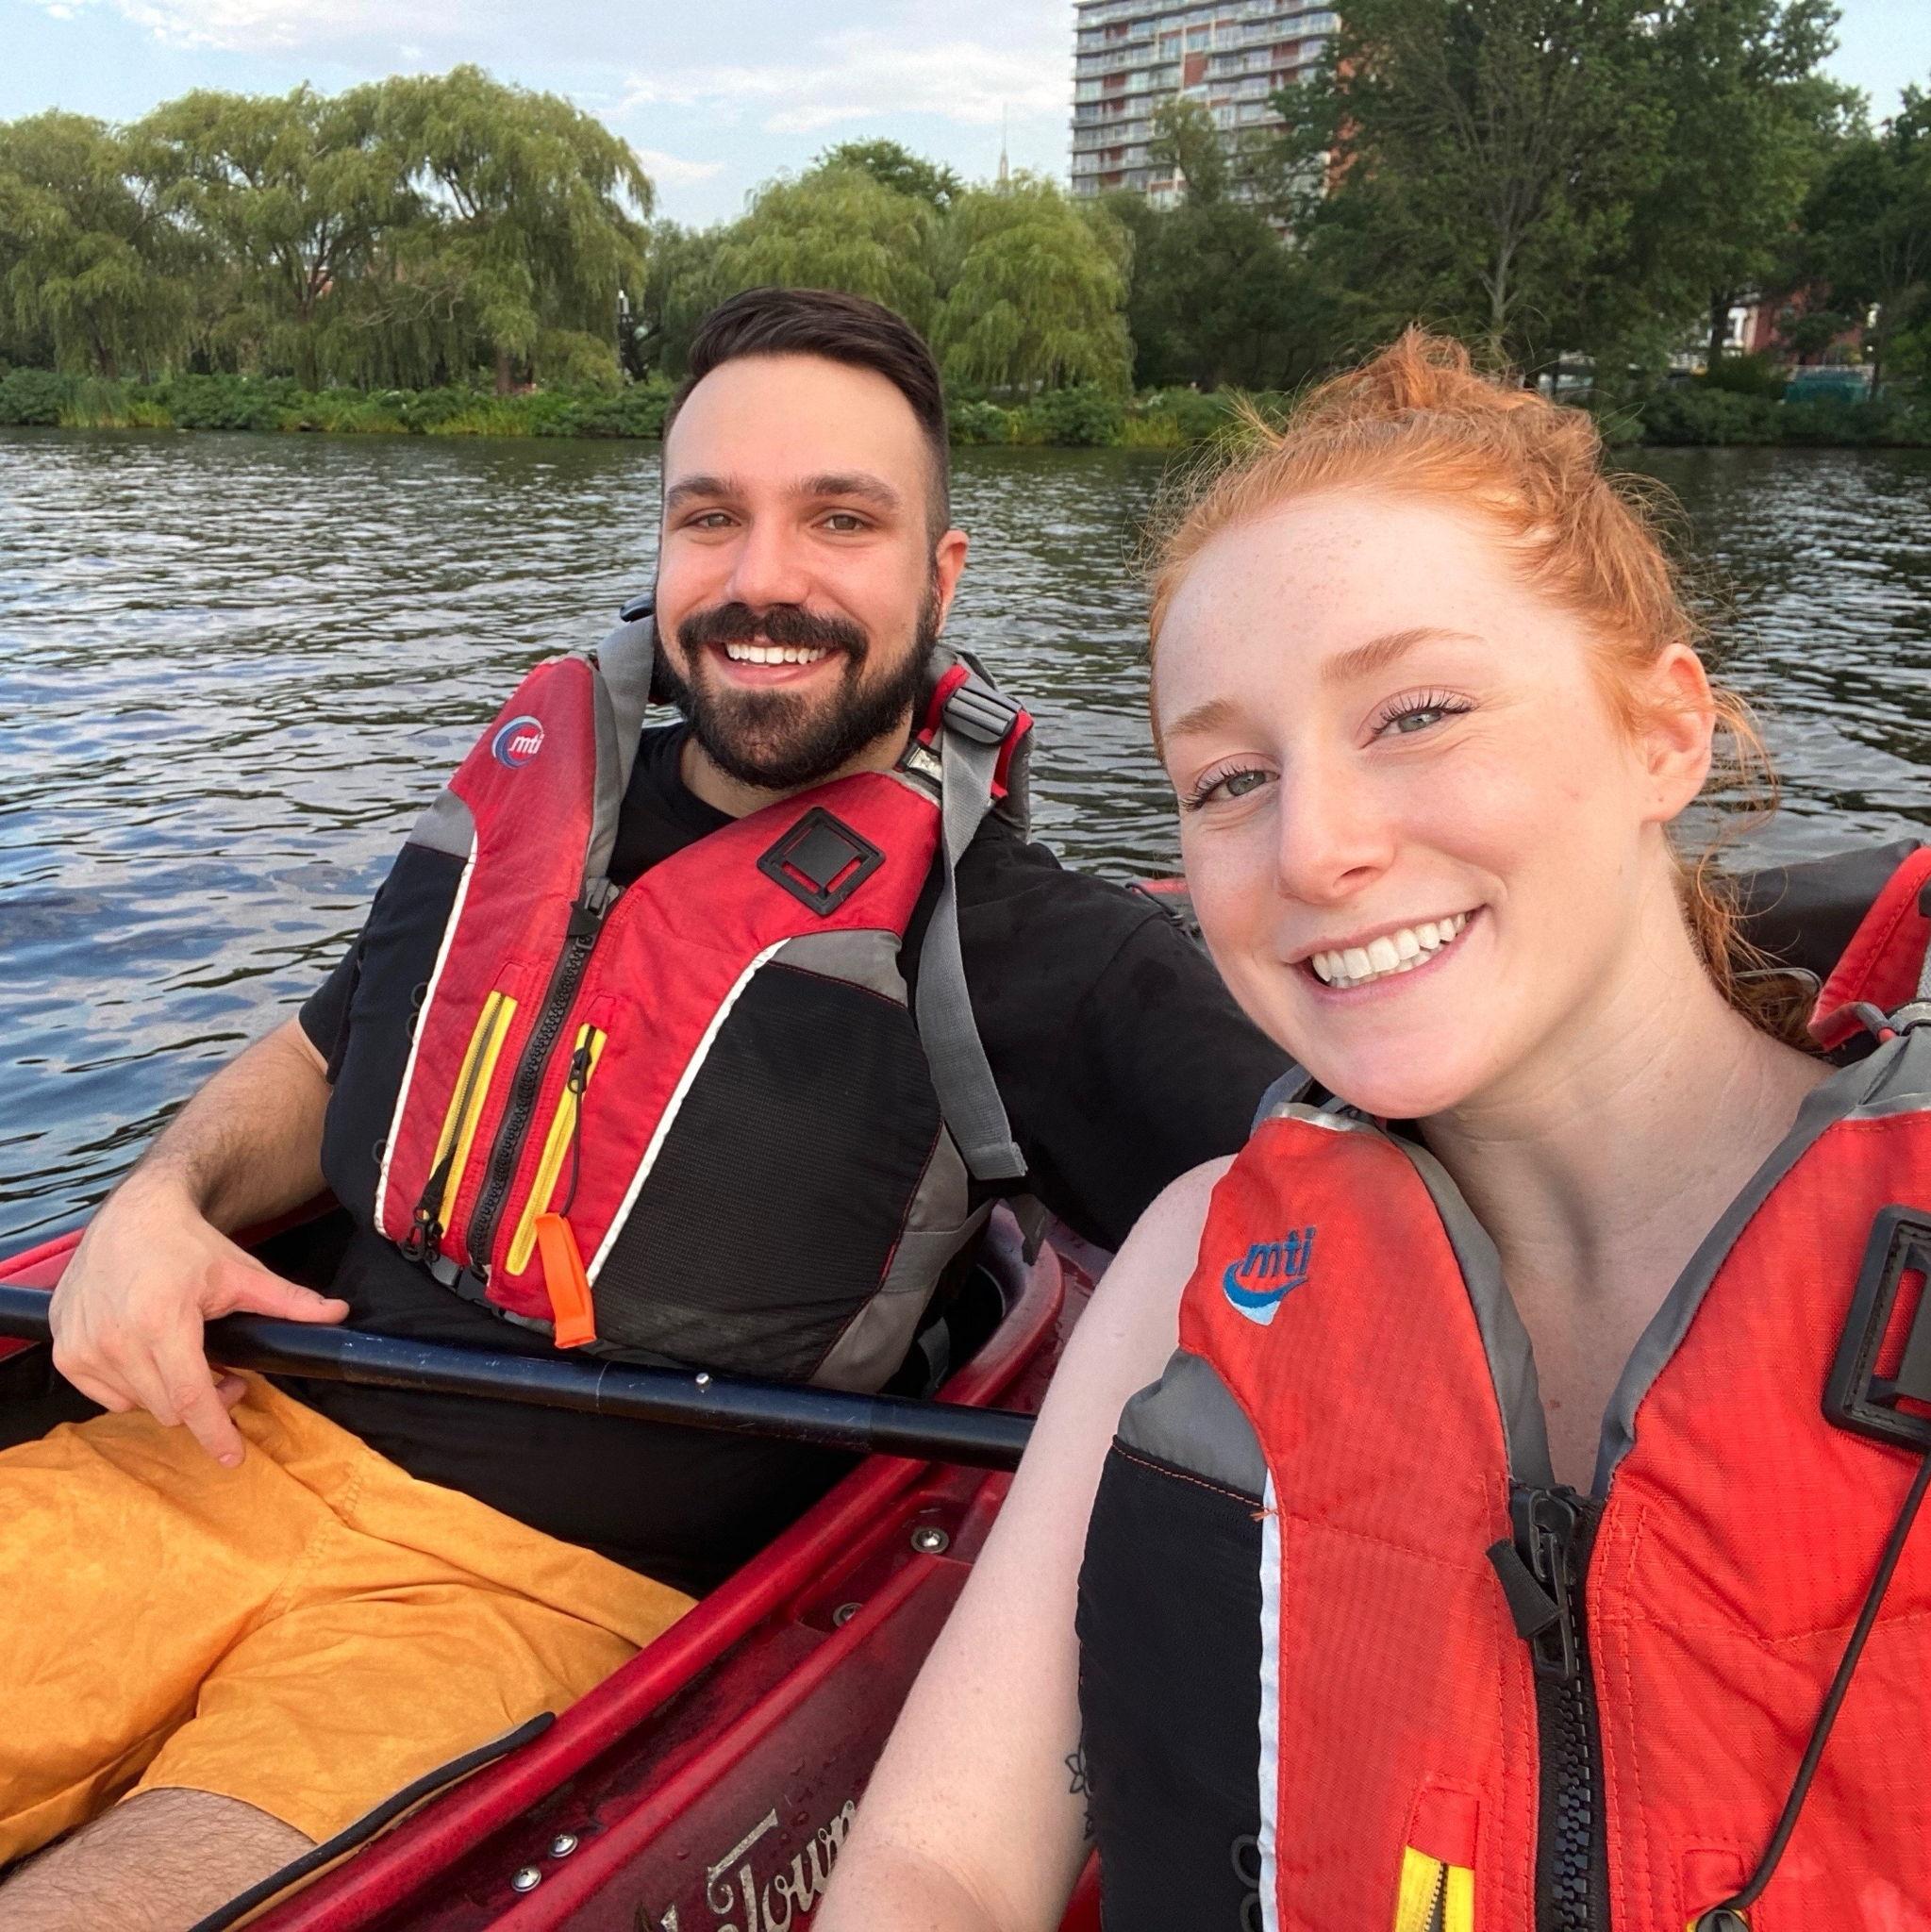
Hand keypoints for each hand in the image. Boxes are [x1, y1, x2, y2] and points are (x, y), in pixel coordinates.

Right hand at [50, 1168, 349, 1464]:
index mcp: (160, 1320)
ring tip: (189, 1358)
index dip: (214, 1431)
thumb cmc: (186, 1244)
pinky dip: (135, 1387)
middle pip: (169, 1406)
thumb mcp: (241, 1272)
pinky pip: (107, 1396)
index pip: (190, 1396)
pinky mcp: (65, 1351)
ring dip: (169, 1394)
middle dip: (205, 1401)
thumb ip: (289, 1302)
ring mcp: (83, 1346)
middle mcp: (115, 1338)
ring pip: (138, 1405)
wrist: (131, 1215)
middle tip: (227, 1373)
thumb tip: (338, 1314)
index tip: (233, 1458)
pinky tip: (151, 1356)